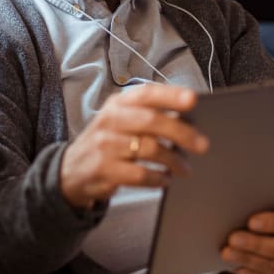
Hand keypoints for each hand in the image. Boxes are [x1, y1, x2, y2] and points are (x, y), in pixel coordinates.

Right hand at [60, 83, 208, 208]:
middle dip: (181, 133)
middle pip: (151, 121)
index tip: (193, 99)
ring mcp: (105, 145)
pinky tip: (166, 179)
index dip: (170, 95)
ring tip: (185, 168)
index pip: (146, 94)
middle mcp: (110, 121)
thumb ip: (147, 116)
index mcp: (117, 104)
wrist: (71, 170)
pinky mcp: (104, 170)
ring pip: (149, 149)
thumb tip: (188, 119)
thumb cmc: (107, 142)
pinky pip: (140, 174)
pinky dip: (158, 178)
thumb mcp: (120, 121)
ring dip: (174, 160)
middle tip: (203, 144)